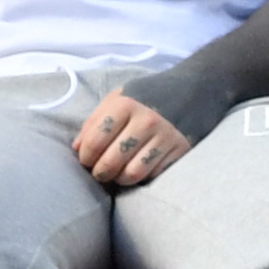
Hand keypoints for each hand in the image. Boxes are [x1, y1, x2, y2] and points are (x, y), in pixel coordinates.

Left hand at [70, 84, 197, 190]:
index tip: (87, 159)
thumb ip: (93, 122)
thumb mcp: (115, 100)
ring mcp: (166, 137)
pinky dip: (143, 176)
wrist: (190, 90)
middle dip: (100, 173)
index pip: (94, 143)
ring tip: (119, 172)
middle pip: (111, 162)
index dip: (85, 157)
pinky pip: (154, 174)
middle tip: (101, 171)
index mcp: (125, 105)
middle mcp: (146, 121)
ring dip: (121, 178)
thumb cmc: (143, 98)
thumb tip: (77, 148)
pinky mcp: (181, 149)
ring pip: (133, 173)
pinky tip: (140, 166)